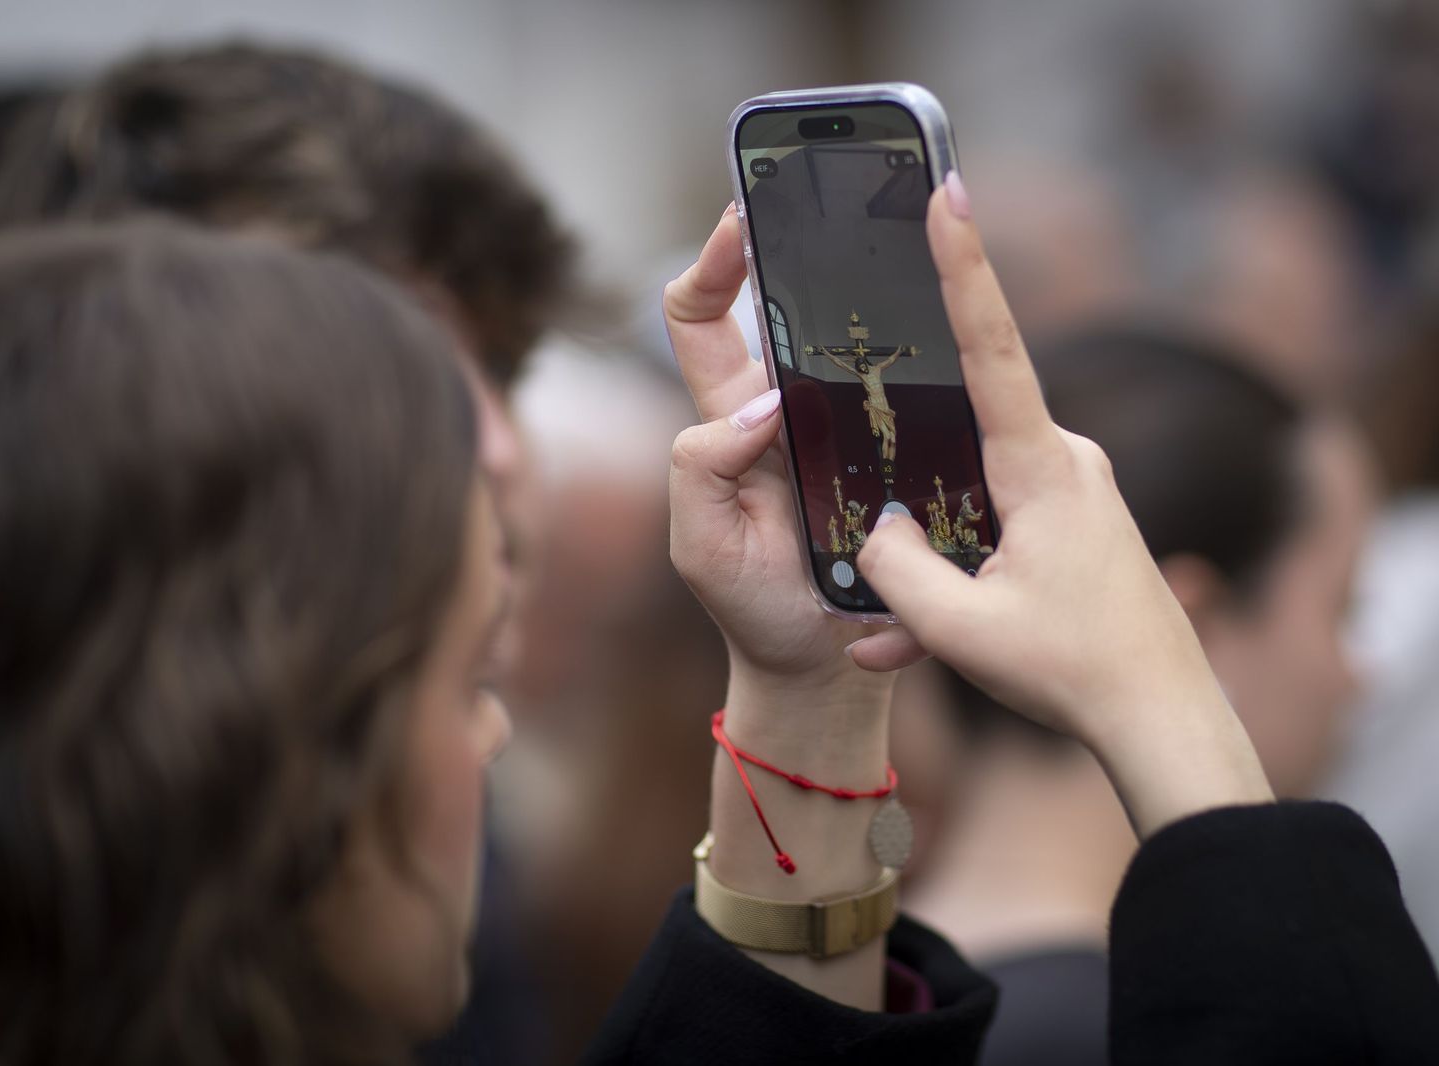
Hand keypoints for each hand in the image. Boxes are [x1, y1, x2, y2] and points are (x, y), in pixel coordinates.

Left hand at [663, 206, 923, 689]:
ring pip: (856, 341)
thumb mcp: (700, 544)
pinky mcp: (896, 455)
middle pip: (784, 305)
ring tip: (903, 243)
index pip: (699, 319)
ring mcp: (844, 428)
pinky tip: (955, 330)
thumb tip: (761, 406)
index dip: (709, 265)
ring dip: (874, 291)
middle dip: (802, 242)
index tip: (738, 223)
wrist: (821, 664)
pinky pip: (911, 395)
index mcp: (728, 417)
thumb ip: (701, 470)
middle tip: (836, 197)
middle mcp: (785, 409)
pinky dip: (928, 358)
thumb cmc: (750, 605)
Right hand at [855, 175, 1271, 835]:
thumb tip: (877, 528)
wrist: (1161, 719)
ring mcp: (1073, 494)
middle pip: (960, 439)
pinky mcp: (1072, 527)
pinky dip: (956, 582)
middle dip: (908, 482)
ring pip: (970, 499)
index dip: (965, 266)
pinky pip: (993, 533)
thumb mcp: (960, 628)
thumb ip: (897, 568)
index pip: (994, 345)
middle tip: (869, 503)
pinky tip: (910, 649)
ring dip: (928, 560)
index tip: (948, 195)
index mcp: (1044, 467)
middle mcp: (1066, 463)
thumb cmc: (1071, 670)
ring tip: (893, 639)